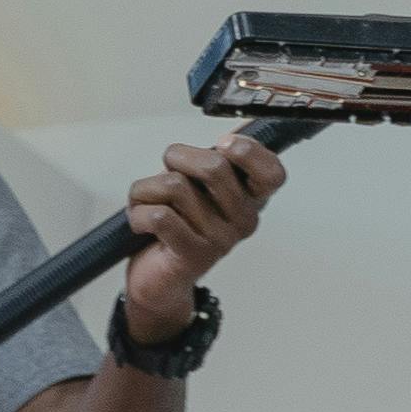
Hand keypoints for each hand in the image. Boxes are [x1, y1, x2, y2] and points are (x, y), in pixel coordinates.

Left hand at [116, 133, 285, 346]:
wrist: (160, 282)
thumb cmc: (180, 224)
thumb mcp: (201, 190)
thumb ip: (216, 163)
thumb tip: (233, 129)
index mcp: (252, 201)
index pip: (273, 173)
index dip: (248, 151)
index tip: (222, 144)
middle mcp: (243, 221)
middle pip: (214, 166)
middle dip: (177, 157)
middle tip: (167, 169)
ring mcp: (220, 239)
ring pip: (175, 186)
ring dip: (147, 188)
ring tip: (146, 201)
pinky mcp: (192, 255)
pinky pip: (159, 215)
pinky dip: (137, 211)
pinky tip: (139, 221)